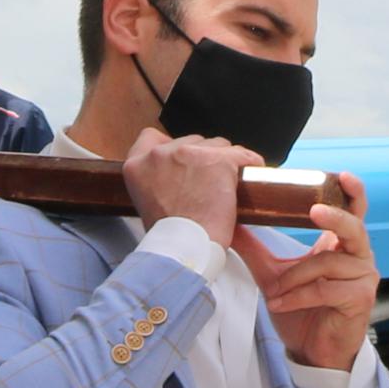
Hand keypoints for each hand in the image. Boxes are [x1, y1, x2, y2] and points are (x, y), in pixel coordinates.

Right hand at [123, 128, 256, 246]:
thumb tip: (177, 176)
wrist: (186, 249)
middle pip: (190, 141)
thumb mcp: (146, 202)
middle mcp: (160, 153)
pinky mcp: (219, 161)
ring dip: (222, 161)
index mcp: (136, 165)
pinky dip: (249, 163)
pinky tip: (252, 171)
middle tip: (206, 183)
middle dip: (200, 157)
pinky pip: (242, 155)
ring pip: (216, 145)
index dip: (169, 148)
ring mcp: (190, 154)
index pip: (150, 137)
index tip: (180, 160)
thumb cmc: (169, 237)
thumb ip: (156, 180)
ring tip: (226, 185)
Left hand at [237, 178, 374, 373]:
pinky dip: (298, 296)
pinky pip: (325, 289)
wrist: (312, 351)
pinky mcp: (360, 299)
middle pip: (354, 228)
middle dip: (335, 217)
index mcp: (341, 245)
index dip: (353, 193)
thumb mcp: (274, 274)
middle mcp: (357, 257)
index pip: (353, 211)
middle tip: (314, 211)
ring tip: (275, 290)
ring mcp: (363, 278)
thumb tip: (230, 224)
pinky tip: (280, 303)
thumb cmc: (302, 310)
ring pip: (328, 264)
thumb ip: (256, 249)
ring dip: (295, 277)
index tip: (344, 176)